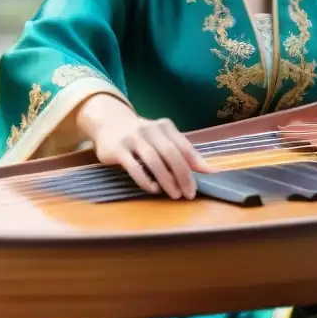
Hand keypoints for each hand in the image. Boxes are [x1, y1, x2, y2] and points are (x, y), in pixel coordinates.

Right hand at [78, 95, 213, 198]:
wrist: (109, 123)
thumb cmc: (142, 135)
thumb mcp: (162, 138)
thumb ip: (182, 151)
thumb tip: (208, 169)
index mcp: (165, 126)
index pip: (183, 146)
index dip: (195, 164)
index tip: (204, 180)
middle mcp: (150, 129)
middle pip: (171, 153)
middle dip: (183, 175)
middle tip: (189, 193)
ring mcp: (133, 138)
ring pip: (154, 161)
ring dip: (167, 180)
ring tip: (175, 194)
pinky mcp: (118, 149)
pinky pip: (134, 167)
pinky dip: (146, 180)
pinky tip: (154, 189)